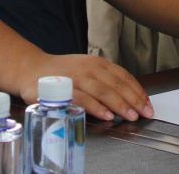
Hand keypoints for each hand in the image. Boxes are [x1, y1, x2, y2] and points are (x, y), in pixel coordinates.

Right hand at [18, 54, 152, 122]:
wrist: (31, 69)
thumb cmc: (62, 72)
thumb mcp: (86, 70)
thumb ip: (105, 80)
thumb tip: (128, 97)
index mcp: (97, 63)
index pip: (123, 76)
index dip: (137, 91)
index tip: (148, 104)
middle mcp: (89, 67)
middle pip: (116, 84)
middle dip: (133, 100)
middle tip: (144, 113)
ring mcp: (76, 77)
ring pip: (102, 90)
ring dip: (118, 104)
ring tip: (130, 115)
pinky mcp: (63, 88)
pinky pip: (83, 98)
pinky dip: (96, 107)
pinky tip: (106, 115)